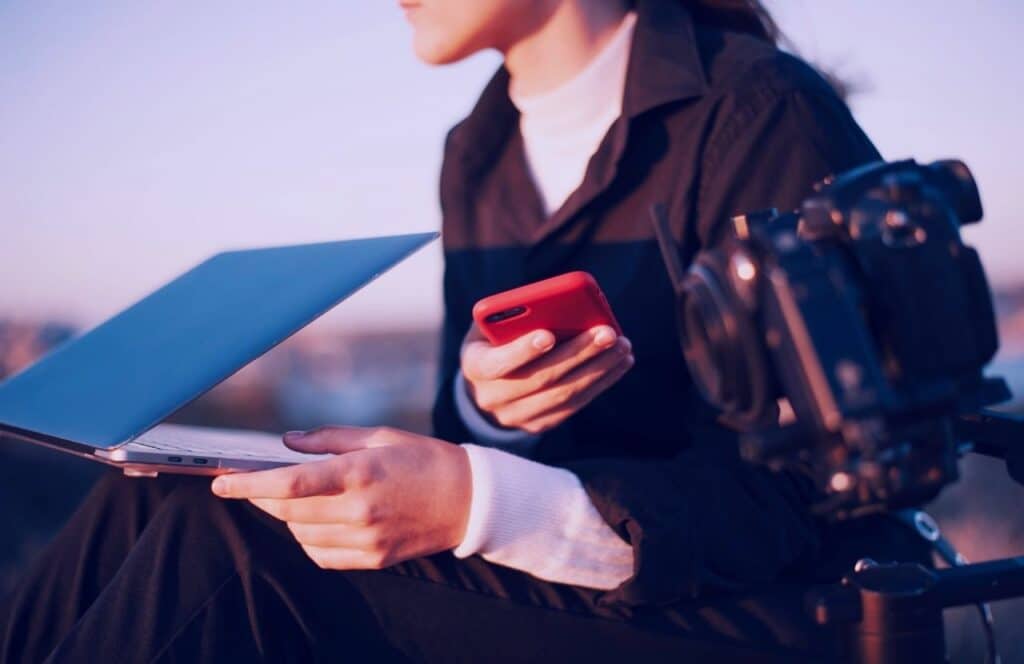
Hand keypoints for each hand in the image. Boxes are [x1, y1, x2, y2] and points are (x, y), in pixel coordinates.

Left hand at [211, 427, 470, 569]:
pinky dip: (308, 538)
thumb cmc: (423, 459)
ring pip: (300, 534)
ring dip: (288, 517)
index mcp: (359, 472)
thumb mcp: (379, 436)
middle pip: (287, 511)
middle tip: (253, 484)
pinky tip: (318, 521)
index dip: (248, 484)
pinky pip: (321, 555)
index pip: (289, 484)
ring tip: (300, 497)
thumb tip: (287, 443)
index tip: (221, 481)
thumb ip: (328, 440)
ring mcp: (366, 539)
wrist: (469, 500)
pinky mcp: (373, 559)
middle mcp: (359, 510)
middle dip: (262, 497)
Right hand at [460, 323, 633, 434]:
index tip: (549, 335)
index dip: (522, 351)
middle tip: (607, 333)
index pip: (497, 364)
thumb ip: (513, 316)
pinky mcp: (540, 424)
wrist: (484, 386)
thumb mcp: (491, 325)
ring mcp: (517, 416)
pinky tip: (620, 363)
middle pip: (541, 378)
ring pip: (564, 395)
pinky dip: (601, 382)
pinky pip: (575, 405)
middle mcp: (492, 398)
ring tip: (622, 346)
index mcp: (475, 367)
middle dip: (578, 354)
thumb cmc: (494, 341)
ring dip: (598, 369)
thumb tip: (557, 306)